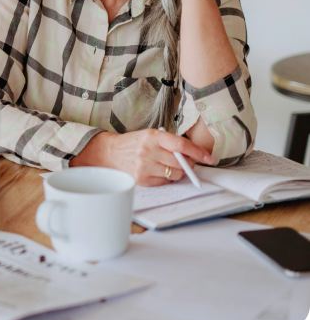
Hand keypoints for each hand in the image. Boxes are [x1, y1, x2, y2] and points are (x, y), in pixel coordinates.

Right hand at [71, 129, 212, 185]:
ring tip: (168, 166)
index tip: (208, 158)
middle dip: (188, 164)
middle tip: (186, 162)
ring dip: (178, 172)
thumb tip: (192, 156)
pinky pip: (165, 182)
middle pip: (181, 163)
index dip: (198, 152)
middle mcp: (148, 151)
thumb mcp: (150, 136)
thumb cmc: (135, 143)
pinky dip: (166, 179)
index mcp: (153, 136)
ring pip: (175, 174)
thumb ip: (170, 143)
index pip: (181, 145)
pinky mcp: (142, 180)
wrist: (111, 153)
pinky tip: (158, 172)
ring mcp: (144, 166)